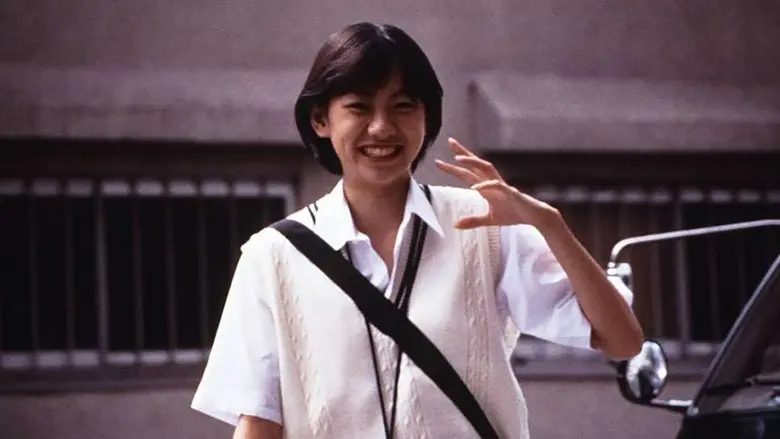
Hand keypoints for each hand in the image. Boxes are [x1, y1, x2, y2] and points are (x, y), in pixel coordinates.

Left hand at [435, 138, 558, 229]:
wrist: (534, 216)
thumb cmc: (513, 214)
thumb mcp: (489, 219)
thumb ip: (473, 221)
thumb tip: (455, 224)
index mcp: (486, 186)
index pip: (467, 173)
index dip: (454, 167)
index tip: (439, 161)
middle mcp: (492, 182)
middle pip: (475, 164)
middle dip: (462, 153)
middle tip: (450, 141)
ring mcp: (501, 185)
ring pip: (486, 168)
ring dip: (473, 162)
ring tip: (458, 158)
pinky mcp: (510, 193)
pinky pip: (497, 186)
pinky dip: (486, 185)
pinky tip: (475, 187)